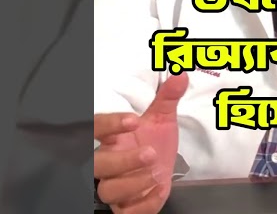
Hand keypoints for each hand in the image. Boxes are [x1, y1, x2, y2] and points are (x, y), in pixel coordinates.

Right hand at [93, 74, 187, 213]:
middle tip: (150, 153)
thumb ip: (167, 98)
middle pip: (97, 165)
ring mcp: (115, 187)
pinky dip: (143, 204)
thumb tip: (180, 76)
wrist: (162, 172)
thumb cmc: (154, 143)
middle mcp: (108, 163)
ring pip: (108, 190)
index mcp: (112, 139)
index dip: (109, 125)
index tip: (133, 120)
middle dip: (122, 160)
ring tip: (158, 172)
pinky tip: (159, 190)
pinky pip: (126, 213)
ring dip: (134, 182)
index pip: (96, 128)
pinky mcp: (126, 208)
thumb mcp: (162, 120)